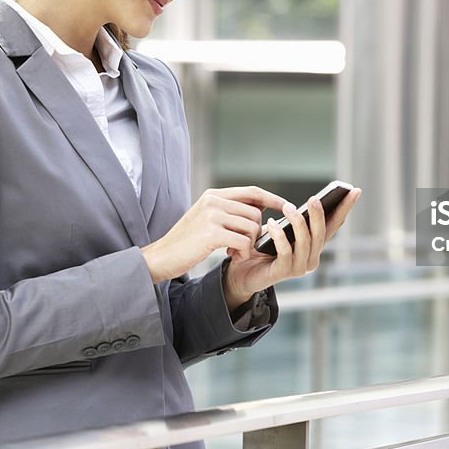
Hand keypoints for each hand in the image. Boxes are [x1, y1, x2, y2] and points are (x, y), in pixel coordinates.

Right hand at [140, 186, 285, 282]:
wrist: (161, 257)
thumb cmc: (186, 241)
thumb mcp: (206, 218)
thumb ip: (229, 211)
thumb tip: (260, 208)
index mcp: (214, 195)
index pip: (252, 191)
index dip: (272, 198)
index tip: (287, 206)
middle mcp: (214, 201)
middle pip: (255, 213)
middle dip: (256, 232)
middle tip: (243, 246)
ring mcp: (212, 216)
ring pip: (252, 227)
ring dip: (249, 244)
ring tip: (236, 252)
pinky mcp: (211, 234)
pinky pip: (244, 242)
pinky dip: (243, 252)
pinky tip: (232, 256)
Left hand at [222, 188, 361, 307]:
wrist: (242, 272)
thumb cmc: (262, 248)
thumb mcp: (282, 229)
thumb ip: (295, 220)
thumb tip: (309, 202)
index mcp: (314, 245)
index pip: (334, 224)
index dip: (345, 208)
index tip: (354, 191)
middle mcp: (311, 258)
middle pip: (321, 233)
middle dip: (319, 215)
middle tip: (314, 198)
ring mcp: (300, 267)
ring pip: (305, 242)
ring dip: (297, 222)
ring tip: (287, 207)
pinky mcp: (283, 272)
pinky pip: (286, 251)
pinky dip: (279, 235)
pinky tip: (272, 223)